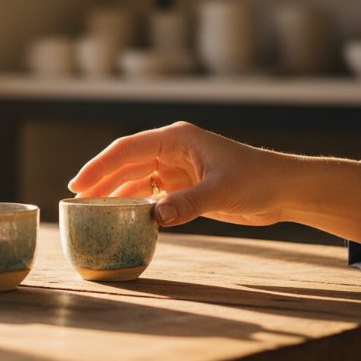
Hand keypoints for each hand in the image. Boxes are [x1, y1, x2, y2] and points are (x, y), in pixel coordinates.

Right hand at [67, 121, 360, 245]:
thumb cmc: (259, 181)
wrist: (286, 190)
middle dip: (100, 181)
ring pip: (135, 181)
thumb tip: (152, 218)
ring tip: (91, 213)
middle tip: (74, 202)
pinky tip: (122, 220)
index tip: (78, 185)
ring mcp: (177, 169)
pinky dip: (135, 206)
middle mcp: (171, 151)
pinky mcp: (184, 187)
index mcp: (176, 140)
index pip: (127, 150)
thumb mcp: (222, 192)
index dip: (99, 167)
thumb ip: (186, 204)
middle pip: (126, 165)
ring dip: (115, 195)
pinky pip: (151, 196)